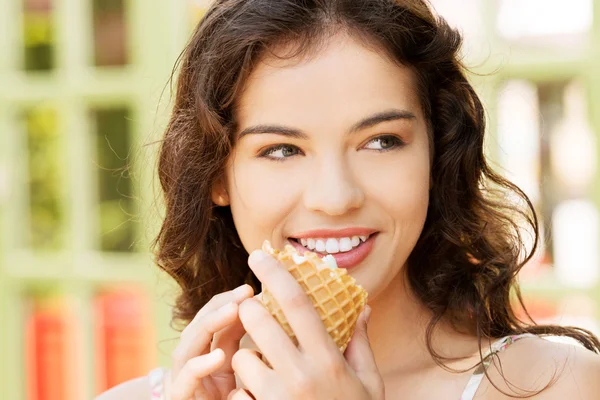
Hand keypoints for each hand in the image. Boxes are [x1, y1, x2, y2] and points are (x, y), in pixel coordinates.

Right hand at [168, 284, 254, 399]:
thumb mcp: (245, 372)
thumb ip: (248, 346)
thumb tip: (268, 312)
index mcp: (210, 358)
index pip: (213, 322)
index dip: (229, 301)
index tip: (252, 289)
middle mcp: (193, 367)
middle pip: (198, 329)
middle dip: (219, 307)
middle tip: (244, 292)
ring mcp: (184, 385)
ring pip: (186, 351)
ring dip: (208, 326)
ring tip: (233, 310)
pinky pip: (185, 384)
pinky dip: (198, 368)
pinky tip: (218, 356)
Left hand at [228, 250, 384, 399]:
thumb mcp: (368, 384)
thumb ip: (359, 344)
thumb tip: (361, 307)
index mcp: (328, 360)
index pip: (297, 302)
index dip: (276, 272)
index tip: (259, 254)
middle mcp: (300, 376)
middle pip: (257, 321)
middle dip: (250, 312)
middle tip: (254, 314)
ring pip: (242, 357)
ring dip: (247, 359)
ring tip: (263, 371)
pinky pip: (235, 395)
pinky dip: (241, 395)